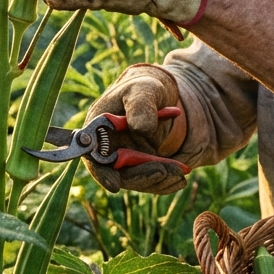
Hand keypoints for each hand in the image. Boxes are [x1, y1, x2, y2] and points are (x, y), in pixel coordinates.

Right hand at [84, 64, 189, 193]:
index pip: (93, 156)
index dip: (102, 173)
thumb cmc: (145, 88)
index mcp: (98, 129)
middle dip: (141, 176)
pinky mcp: (140, 168)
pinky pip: (149, 181)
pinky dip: (164, 182)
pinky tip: (179, 178)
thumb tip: (141, 128)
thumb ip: (140, 105)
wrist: (161, 96)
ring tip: (180, 173)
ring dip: (157, 180)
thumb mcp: (143, 89)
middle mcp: (107, 149)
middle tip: (163, 171)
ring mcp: (124, 160)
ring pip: (136, 180)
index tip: (114, 185)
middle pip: (117, 173)